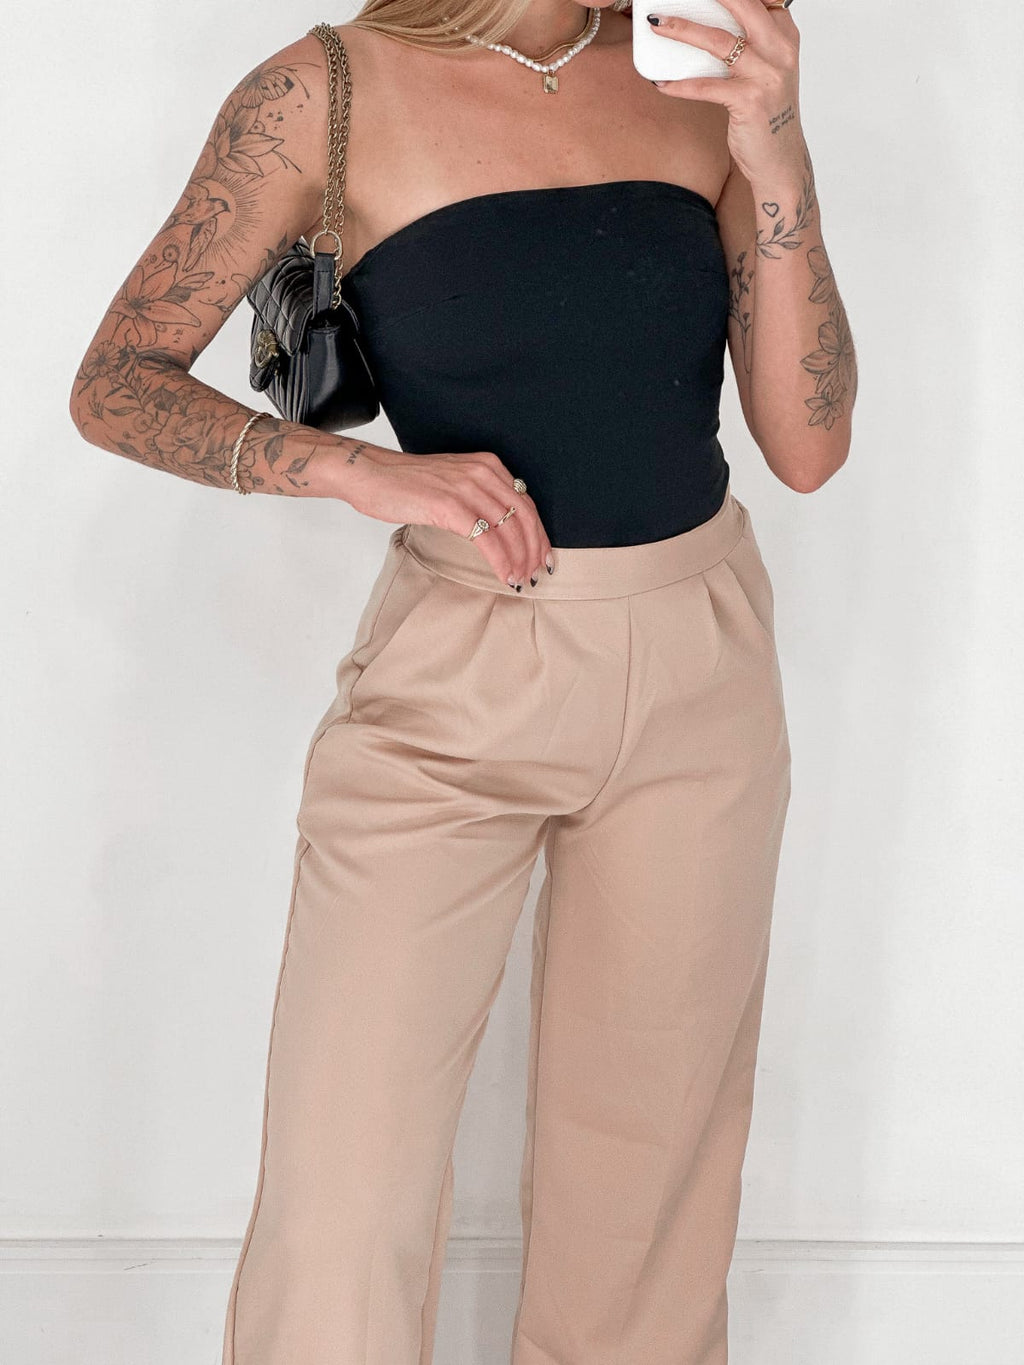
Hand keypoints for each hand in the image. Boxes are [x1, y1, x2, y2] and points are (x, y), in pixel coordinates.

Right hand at [343, 445, 552, 589]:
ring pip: (510, 529)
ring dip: (520, 559)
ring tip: (520, 579)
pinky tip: (504, 576)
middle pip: (524, 516)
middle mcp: (482, 473)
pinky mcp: (450, 506)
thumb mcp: (452, 481)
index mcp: (487, 466)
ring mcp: (466, 488)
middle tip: (536, 573)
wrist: (370, 474)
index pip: (525, 502)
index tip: (542, 556)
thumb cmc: (405, 483)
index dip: (538, 533)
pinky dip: (500, 561)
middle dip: (535, 549)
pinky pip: (487, 540)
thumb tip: (497, 528)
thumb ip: (477, 496)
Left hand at [646, 0, 803, 183]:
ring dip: (682, 29)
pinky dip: (680, 85)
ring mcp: (766, 75)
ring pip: (718, 41)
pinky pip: (705, 87)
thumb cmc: (768, 116)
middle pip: (742, 6)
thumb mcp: (768, 71)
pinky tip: (661, 83)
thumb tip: (707, 23)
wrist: (780, 162)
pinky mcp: (749, 102)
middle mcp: (780, 51)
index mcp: (786, 36)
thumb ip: (750, 44)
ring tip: (658, 24)